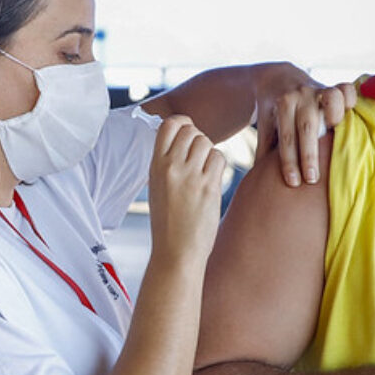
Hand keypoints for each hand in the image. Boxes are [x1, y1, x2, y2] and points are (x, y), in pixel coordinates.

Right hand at [148, 115, 224, 272]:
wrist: (176, 251)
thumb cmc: (168, 220)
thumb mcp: (158, 186)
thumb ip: (168, 161)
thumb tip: (185, 137)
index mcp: (155, 165)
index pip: (169, 125)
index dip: (182, 123)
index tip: (187, 133)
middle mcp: (171, 167)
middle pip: (192, 131)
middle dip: (198, 140)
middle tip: (198, 160)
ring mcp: (190, 177)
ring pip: (207, 143)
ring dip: (209, 154)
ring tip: (204, 172)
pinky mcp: (208, 187)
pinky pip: (219, 159)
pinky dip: (218, 166)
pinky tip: (211, 181)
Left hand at [253, 64, 356, 186]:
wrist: (279, 78)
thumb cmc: (274, 111)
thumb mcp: (265, 125)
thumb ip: (265, 148)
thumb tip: (259, 178)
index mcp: (282, 105)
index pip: (286, 136)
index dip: (289, 160)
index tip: (292, 182)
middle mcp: (301, 96)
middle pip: (307, 125)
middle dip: (309, 153)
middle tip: (311, 179)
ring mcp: (319, 89)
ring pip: (332, 98)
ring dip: (336, 115)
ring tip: (338, 137)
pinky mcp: (334, 88)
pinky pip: (348, 89)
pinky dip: (352, 100)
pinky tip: (353, 116)